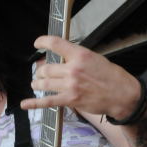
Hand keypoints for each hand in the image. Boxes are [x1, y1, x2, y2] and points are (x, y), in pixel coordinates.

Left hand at [21, 36, 140, 118]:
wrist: (122, 95)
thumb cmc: (111, 76)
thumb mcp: (94, 58)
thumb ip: (76, 58)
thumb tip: (61, 59)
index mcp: (80, 55)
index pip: (55, 44)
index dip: (42, 42)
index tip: (37, 43)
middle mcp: (73, 69)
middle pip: (46, 68)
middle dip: (41, 71)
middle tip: (42, 73)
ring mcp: (70, 86)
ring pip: (44, 83)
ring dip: (38, 83)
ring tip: (37, 84)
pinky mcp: (70, 100)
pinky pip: (48, 101)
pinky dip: (34, 103)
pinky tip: (25, 104)